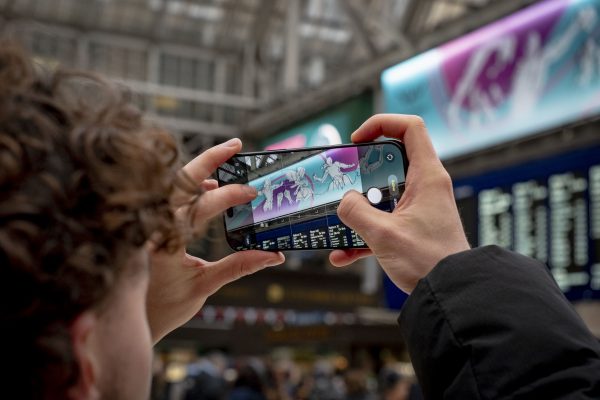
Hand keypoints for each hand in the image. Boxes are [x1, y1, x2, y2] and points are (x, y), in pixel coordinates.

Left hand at [146, 138, 284, 342]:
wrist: (132, 317)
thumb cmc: (164, 305)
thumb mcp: (204, 286)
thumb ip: (238, 266)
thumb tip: (273, 256)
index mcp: (164, 240)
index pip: (198, 206)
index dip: (228, 196)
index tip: (252, 193)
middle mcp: (152, 225)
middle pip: (179, 180)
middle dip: (209, 159)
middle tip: (236, 145)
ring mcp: (148, 222)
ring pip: (172, 184)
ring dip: (199, 169)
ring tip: (227, 158)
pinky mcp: (150, 223)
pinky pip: (170, 196)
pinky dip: (190, 186)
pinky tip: (209, 186)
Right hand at [330, 115, 469, 292]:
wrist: (451, 294)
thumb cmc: (429, 262)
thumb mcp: (384, 234)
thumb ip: (356, 212)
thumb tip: (344, 201)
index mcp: (427, 177)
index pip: (410, 128)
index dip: (381, 124)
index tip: (357, 140)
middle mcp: (425, 186)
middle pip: (391, 159)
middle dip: (362, 169)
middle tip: (343, 178)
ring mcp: (419, 207)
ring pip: (383, 192)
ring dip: (359, 206)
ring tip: (338, 218)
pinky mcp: (413, 227)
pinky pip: (384, 220)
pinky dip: (363, 233)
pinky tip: (343, 254)